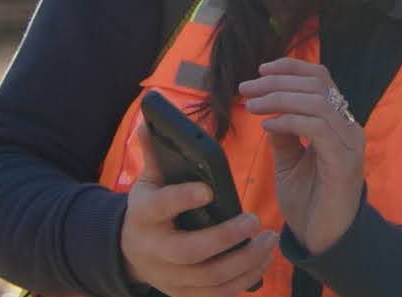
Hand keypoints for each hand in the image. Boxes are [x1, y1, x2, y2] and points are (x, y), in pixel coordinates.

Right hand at [120, 124, 275, 296]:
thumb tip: (151, 121)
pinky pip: (219, 295)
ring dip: (245, 260)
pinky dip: (245, 279)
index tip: (208, 189)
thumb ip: (156, 154)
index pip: (161, 207)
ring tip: (269, 238)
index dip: (182, 198)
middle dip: (226, 237)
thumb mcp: (148, 181)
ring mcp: (170, 278)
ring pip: (210, 278)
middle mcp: (154, 251)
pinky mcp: (185, 294)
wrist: (132, 252)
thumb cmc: (151, 208)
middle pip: (190, 252)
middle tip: (254, 219)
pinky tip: (263, 260)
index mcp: (144, 216)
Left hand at [239, 58, 364, 253]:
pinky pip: (317, 128)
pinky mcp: (344, 161)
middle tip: (246, 89)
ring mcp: (348, 142)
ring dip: (279, 98)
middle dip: (277, 81)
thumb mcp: (289, 163)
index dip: (291, 68)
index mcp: (336, 123)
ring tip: (251, 106)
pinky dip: (289, 121)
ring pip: (317, 101)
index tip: (260, 71)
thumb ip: (284, 136)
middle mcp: (347, 127)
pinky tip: (267, 127)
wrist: (324, 240)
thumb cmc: (308, 202)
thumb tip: (268, 114)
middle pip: (317, 83)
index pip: (320, 78)